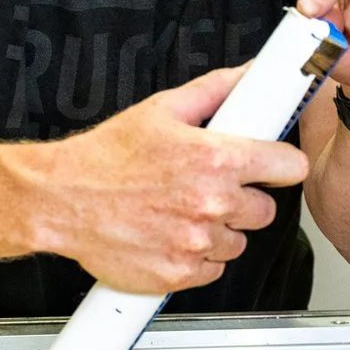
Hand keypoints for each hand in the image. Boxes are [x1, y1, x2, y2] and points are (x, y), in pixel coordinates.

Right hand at [17, 66, 309, 295]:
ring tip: (182, 211)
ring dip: (219, 230)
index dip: (281, 165)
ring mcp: (197, 242)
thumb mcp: (162, 110)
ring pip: (238, 241)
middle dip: (243, 199)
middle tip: (211, 189)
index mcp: (217, 159)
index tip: (272, 166)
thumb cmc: (105, 157)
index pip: (289, 167)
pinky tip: (171, 235)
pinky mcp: (179, 273)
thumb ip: (214, 91)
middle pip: (266, 210)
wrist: (60, 199)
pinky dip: (197, 257)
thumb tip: (247, 75)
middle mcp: (212, 203)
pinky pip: (212, 269)